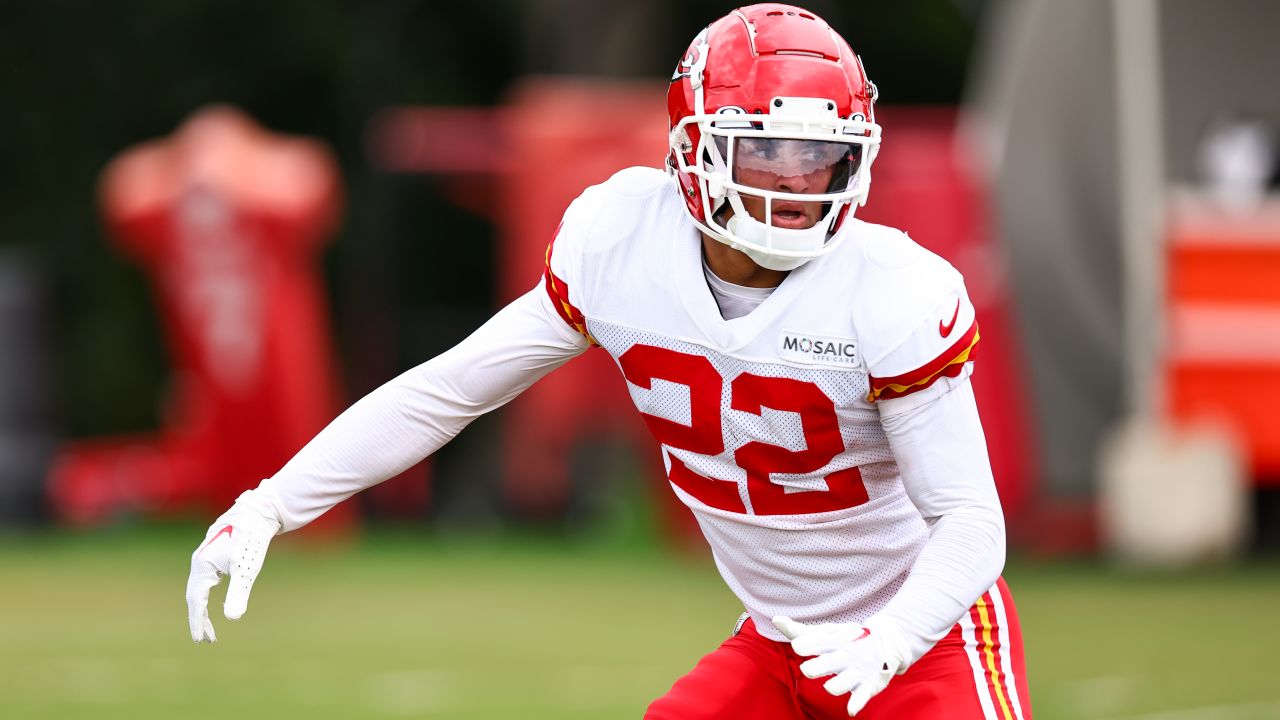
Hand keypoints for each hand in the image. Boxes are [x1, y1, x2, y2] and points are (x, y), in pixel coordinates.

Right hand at [186, 490, 281, 642]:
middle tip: (206, 640)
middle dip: (199, 620)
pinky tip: (213, 603)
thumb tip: (233, 618)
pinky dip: (207, 597)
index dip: (197, 622)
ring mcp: (205, 557)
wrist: (258, 512)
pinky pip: (205, 581)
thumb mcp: (247, 569)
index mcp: (202, 566)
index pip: (196, 601)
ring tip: (211, 629)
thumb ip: (238, 592)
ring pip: (199, 589)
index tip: (201, 640)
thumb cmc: (252, 540)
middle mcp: (199, 562)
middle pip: (194, 597)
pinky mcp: (214, 555)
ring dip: (202, 610)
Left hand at [772, 614, 909, 715]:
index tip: (797, 646)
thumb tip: (776, 620)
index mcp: (834, 641)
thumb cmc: (846, 640)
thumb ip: (800, 631)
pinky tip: (850, 710)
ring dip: (838, 684)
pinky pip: (862, 695)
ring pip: (846, 680)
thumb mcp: (825, 634)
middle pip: (831, 661)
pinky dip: (858, 702)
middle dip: (820, 666)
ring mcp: (857, 671)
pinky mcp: (868, 685)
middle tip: (807, 670)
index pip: (820, 641)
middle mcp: (845, 655)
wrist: (887, 643)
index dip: (808, 644)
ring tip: (829, 688)